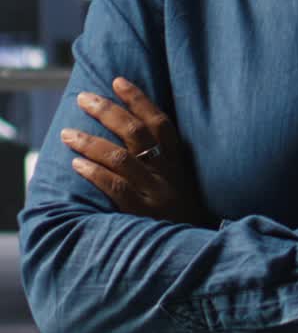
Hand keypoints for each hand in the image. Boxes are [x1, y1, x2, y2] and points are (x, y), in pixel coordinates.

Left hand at [60, 77, 205, 224]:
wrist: (195, 252)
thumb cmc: (182, 216)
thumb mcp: (181, 183)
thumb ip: (163, 162)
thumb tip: (128, 135)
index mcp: (178, 161)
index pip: (159, 121)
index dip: (138, 99)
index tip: (117, 81)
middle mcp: (168, 173)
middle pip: (137, 133)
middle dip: (108, 112)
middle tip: (83, 99)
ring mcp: (155, 193)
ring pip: (121, 158)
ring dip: (91, 142)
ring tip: (68, 133)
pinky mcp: (143, 215)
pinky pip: (116, 188)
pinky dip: (95, 173)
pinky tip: (77, 164)